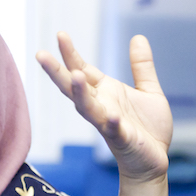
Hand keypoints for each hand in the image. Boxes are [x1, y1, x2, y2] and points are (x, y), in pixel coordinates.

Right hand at [36, 33, 172, 183]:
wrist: (154, 161)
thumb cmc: (148, 128)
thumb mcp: (149, 91)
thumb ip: (142, 66)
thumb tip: (138, 36)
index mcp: (105, 92)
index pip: (83, 69)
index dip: (71, 54)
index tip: (60, 35)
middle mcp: (101, 106)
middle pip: (74, 88)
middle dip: (58, 72)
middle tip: (41, 55)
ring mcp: (109, 124)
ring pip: (88, 109)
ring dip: (80, 94)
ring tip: (74, 75)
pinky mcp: (123, 140)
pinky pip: (115, 131)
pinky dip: (112, 124)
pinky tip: (112, 116)